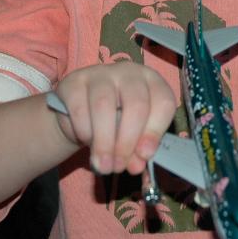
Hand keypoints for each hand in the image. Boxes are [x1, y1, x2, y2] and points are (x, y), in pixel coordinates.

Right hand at [52, 62, 176, 175]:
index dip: (156, 131)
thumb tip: (136, 165)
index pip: (163, 101)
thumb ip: (138, 151)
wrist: (79, 115)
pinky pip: (79, 108)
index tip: (144, 155)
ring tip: (103, 165)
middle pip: (136, 104)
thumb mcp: (132, 136)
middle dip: (128, 141)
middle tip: (120, 166)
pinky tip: (85, 141)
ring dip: (104, 142)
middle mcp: (129, 72)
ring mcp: (100, 73)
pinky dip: (83, 131)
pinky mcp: (74, 81)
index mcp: (152, 83)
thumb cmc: (116, 123)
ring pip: (104, 106)